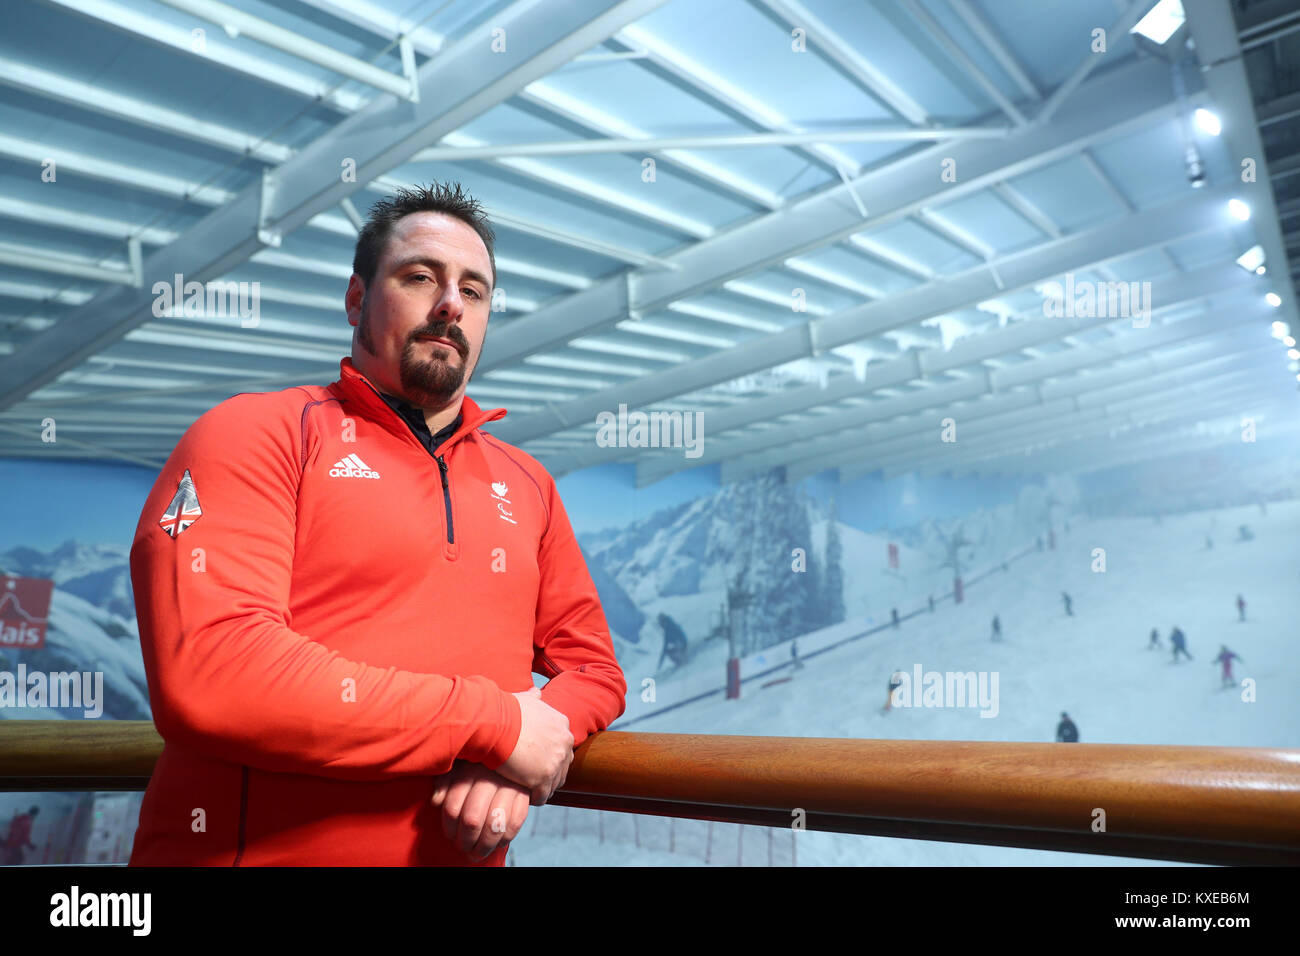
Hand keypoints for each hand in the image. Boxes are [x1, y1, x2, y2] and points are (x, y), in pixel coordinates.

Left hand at [430, 760, 530, 861]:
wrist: (511, 756)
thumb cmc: (477, 766)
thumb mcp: (457, 768)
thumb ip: (444, 783)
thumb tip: (436, 801)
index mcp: (468, 768)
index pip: (452, 808)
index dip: (449, 828)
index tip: (450, 836)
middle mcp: (490, 777)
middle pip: (472, 819)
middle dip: (465, 841)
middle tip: (463, 848)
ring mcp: (510, 786)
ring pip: (494, 825)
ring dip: (483, 845)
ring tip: (477, 853)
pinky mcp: (525, 795)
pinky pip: (514, 824)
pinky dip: (504, 839)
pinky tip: (496, 844)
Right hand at [496, 687, 573, 804]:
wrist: (494, 724)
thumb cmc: (505, 710)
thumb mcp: (524, 700)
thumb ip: (534, 698)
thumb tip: (536, 691)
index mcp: (561, 724)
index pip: (562, 744)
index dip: (549, 753)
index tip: (536, 758)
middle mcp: (564, 742)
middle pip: (563, 764)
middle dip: (550, 770)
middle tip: (534, 776)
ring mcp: (556, 761)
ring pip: (555, 782)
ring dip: (543, 786)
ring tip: (529, 789)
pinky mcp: (544, 778)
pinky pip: (543, 795)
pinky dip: (535, 798)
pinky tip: (525, 797)